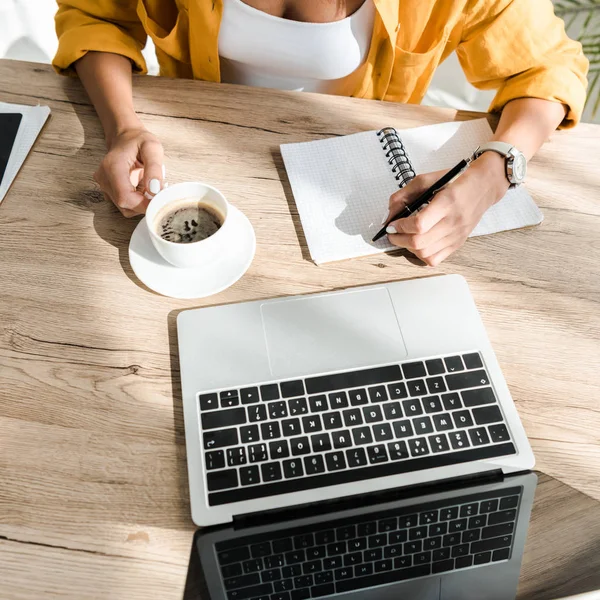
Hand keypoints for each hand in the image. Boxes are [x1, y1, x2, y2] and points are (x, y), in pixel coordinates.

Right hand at [94, 126, 165, 216]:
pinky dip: (136, 202)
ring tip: (149, 188)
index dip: (144, 204)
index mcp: (113, 166)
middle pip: (125, 205)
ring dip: (141, 203)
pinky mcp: (108, 191)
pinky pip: (123, 205)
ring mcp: (104, 185)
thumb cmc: (139, 141)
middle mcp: (104, 178)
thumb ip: (154, 168)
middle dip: (144, 204)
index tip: (159, 199)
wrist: (126, 138)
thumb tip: (154, 190)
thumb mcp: (152, 147)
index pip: (125, 197)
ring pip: (124, 208)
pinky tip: (142, 189)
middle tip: (158, 192)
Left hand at [384, 152, 509, 265]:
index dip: (400, 227)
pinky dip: (421, 255)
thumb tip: (389, 215)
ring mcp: (457, 235)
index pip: (419, 224)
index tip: (392, 225)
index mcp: (447, 202)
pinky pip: (435, 259)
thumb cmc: (456, 181)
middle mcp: (454, 221)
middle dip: (399, 240)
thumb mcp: (427, 179)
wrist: (484, 186)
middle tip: (392, 234)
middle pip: (420, 242)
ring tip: (403, 238)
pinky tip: (417, 245)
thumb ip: (404, 195)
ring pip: (425, 253)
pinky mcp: (458, 243)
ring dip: (408, 248)